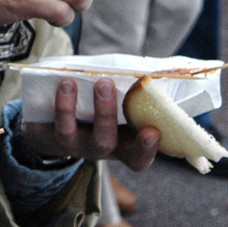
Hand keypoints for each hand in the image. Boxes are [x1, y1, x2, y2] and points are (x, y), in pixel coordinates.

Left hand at [21, 77, 159, 170]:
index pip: (138, 158)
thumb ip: (141, 93)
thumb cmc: (107, 108)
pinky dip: (62, 103)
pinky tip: (66, 83)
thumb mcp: (127, 106)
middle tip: (106, 84)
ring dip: (75, 106)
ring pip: (72, 134)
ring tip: (84, 80)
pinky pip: (57, 124)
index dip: (147, 149)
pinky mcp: (57, 135)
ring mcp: (76, 144)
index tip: (153, 131)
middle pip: (106, 142)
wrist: (66, 123)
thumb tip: (171, 68)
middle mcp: (100, 148)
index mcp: (124, 145)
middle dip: (105, 114)